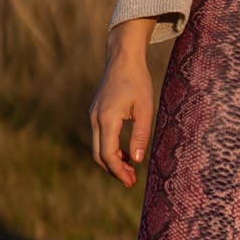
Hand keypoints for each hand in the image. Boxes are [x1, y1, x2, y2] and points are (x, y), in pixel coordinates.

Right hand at [90, 25, 155, 187]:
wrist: (123, 57)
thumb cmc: (137, 80)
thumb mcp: (145, 109)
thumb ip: (141, 135)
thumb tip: (137, 160)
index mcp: (107, 119)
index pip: (108, 154)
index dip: (119, 171)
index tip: (131, 181)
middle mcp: (95, 119)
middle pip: (99, 155)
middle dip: (114, 170)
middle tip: (131, 181)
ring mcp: (93, 115)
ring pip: (97, 147)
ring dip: (112, 160)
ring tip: (130, 170)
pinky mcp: (96, 112)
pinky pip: (100, 137)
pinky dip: (110, 149)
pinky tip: (126, 153)